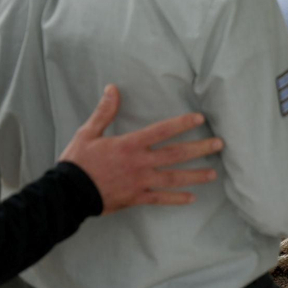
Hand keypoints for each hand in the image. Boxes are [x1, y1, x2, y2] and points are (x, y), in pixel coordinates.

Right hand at [58, 85, 223, 213]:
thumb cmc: (77, 162)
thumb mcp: (88, 133)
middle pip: (175, 155)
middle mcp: (140, 163)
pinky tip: (192, 198)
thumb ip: (104, 112)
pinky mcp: (136, 198)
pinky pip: (160, 199)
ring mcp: (140, 182)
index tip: (200, 119)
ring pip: (173, 178)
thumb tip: (113, 89)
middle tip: (219, 145)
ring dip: (195, 176)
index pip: (161, 131)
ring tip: (213, 174)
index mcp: (129, 145)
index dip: (181, 124)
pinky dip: (177, 199)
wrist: (67, 193)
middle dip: (199, 149)